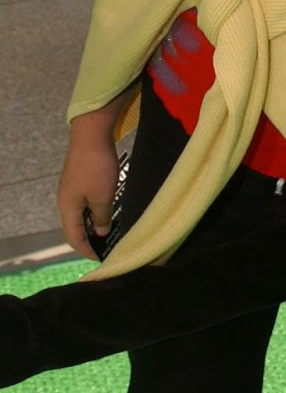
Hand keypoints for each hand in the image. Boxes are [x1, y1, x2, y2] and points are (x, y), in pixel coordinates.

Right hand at [57, 113, 120, 259]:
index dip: (86, 250)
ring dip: (94, 221)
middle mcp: (65, 199)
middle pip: (76, 226)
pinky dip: (96, 208)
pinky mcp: (80, 176)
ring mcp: (72, 186)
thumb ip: (101, 217)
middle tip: (108, 246)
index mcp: (67, 208)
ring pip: (82, 212)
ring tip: (111, 229)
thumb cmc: (97, 168)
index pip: (73, 237)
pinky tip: (109, 208)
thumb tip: (99, 232)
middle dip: (90, 237)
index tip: (101, 259)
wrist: (92, 133)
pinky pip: (86, 199)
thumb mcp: (103, 196)